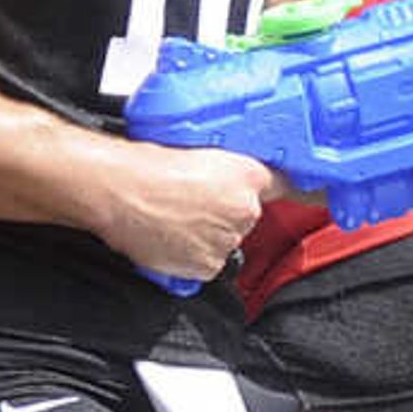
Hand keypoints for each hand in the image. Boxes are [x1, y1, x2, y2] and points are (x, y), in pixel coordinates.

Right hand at [86, 138, 271, 286]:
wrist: (117, 190)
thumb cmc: (147, 166)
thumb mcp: (197, 146)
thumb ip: (230, 164)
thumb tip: (246, 171)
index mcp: (247, 175)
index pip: (282, 185)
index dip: (283, 188)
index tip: (295, 192)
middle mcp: (244, 210)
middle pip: (245, 217)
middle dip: (223, 211)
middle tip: (190, 199)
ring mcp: (226, 240)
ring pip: (225, 241)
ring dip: (206, 234)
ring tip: (173, 217)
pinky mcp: (207, 265)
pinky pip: (207, 263)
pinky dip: (191, 255)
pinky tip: (169, 235)